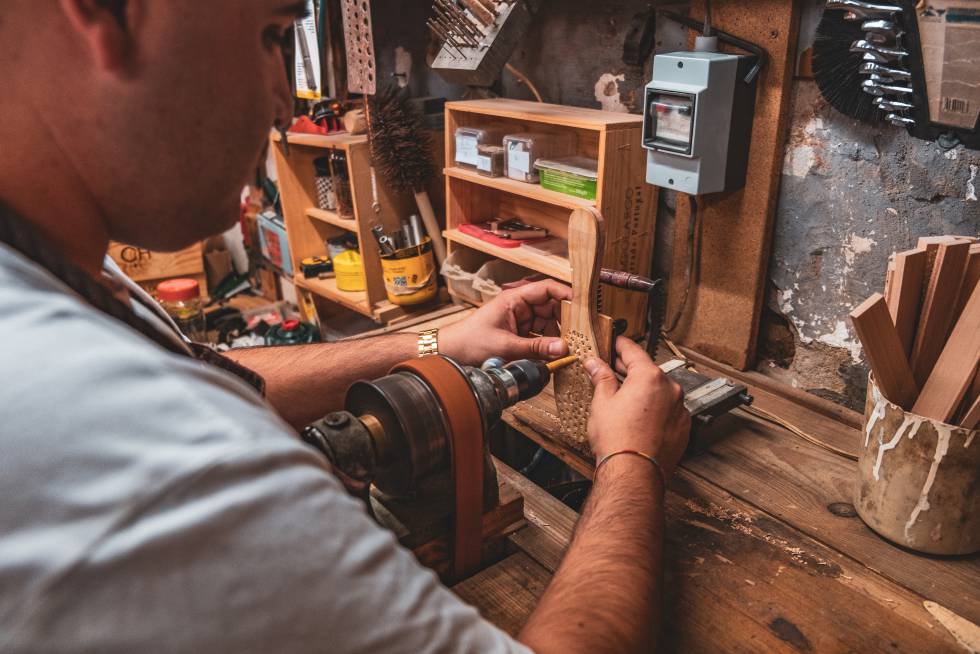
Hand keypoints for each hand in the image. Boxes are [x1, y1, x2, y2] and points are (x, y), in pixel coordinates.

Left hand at [439, 280, 570, 365]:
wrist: (449, 353)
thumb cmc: (469, 341)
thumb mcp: (505, 345)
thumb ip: (536, 347)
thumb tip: (563, 348)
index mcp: (515, 299)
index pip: (547, 289)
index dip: (566, 295)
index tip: (583, 306)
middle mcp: (519, 307)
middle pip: (552, 309)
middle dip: (565, 322)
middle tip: (580, 335)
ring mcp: (520, 321)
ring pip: (548, 325)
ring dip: (557, 337)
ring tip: (569, 349)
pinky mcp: (518, 335)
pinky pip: (539, 337)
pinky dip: (547, 346)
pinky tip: (555, 355)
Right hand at [584, 337, 690, 478]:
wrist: (634, 472)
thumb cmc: (619, 440)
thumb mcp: (602, 402)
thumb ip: (601, 378)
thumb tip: (595, 364)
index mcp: (650, 377)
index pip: (633, 351)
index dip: (620, 344)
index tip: (615, 342)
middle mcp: (670, 389)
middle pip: (648, 371)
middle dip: (629, 369)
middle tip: (611, 368)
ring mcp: (679, 409)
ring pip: (659, 391)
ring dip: (643, 390)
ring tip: (622, 396)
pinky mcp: (682, 427)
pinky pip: (667, 410)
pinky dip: (654, 408)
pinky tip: (638, 416)